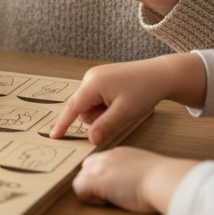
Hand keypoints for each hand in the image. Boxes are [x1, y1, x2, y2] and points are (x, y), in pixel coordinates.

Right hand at [51, 53, 206, 145]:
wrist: (160, 74)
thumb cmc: (144, 90)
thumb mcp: (125, 112)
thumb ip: (105, 126)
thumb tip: (91, 140)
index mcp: (92, 84)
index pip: (72, 108)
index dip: (63, 124)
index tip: (53, 136)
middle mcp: (90, 78)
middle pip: (81, 107)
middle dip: (95, 117)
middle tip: (118, 115)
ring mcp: (96, 76)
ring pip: (89, 105)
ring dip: (101, 112)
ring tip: (122, 107)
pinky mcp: (102, 78)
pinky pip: (96, 98)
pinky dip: (105, 106)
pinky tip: (121, 102)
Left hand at [72, 147, 198, 214]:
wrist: (164, 179)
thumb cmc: (163, 179)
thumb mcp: (147, 170)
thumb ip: (137, 172)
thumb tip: (137, 183)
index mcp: (121, 154)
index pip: (102, 162)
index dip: (104, 176)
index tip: (115, 187)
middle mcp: (108, 157)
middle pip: (88, 167)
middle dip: (94, 181)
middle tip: (109, 195)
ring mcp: (100, 168)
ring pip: (81, 177)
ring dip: (91, 190)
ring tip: (108, 200)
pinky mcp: (95, 180)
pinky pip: (78, 187)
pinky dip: (88, 197)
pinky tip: (105, 202)